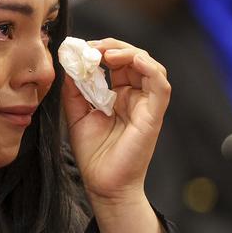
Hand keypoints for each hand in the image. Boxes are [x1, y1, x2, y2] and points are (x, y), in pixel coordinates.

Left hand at [62, 38, 169, 206]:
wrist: (103, 185)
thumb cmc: (93, 155)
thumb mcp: (77, 115)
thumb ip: (74, 91)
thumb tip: (71, 65)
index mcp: (119, 96)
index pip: (116, 63)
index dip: (101, 51)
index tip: (80, 49)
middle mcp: (135, 97)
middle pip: (134, 59)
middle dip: (112, 47)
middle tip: (91, 47)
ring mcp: (146, 105)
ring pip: (150, 66)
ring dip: (129, 52)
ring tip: (105, 53)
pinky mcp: (154, 115)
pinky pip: (161, 85)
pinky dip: (149, 68)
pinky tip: (131, 60)